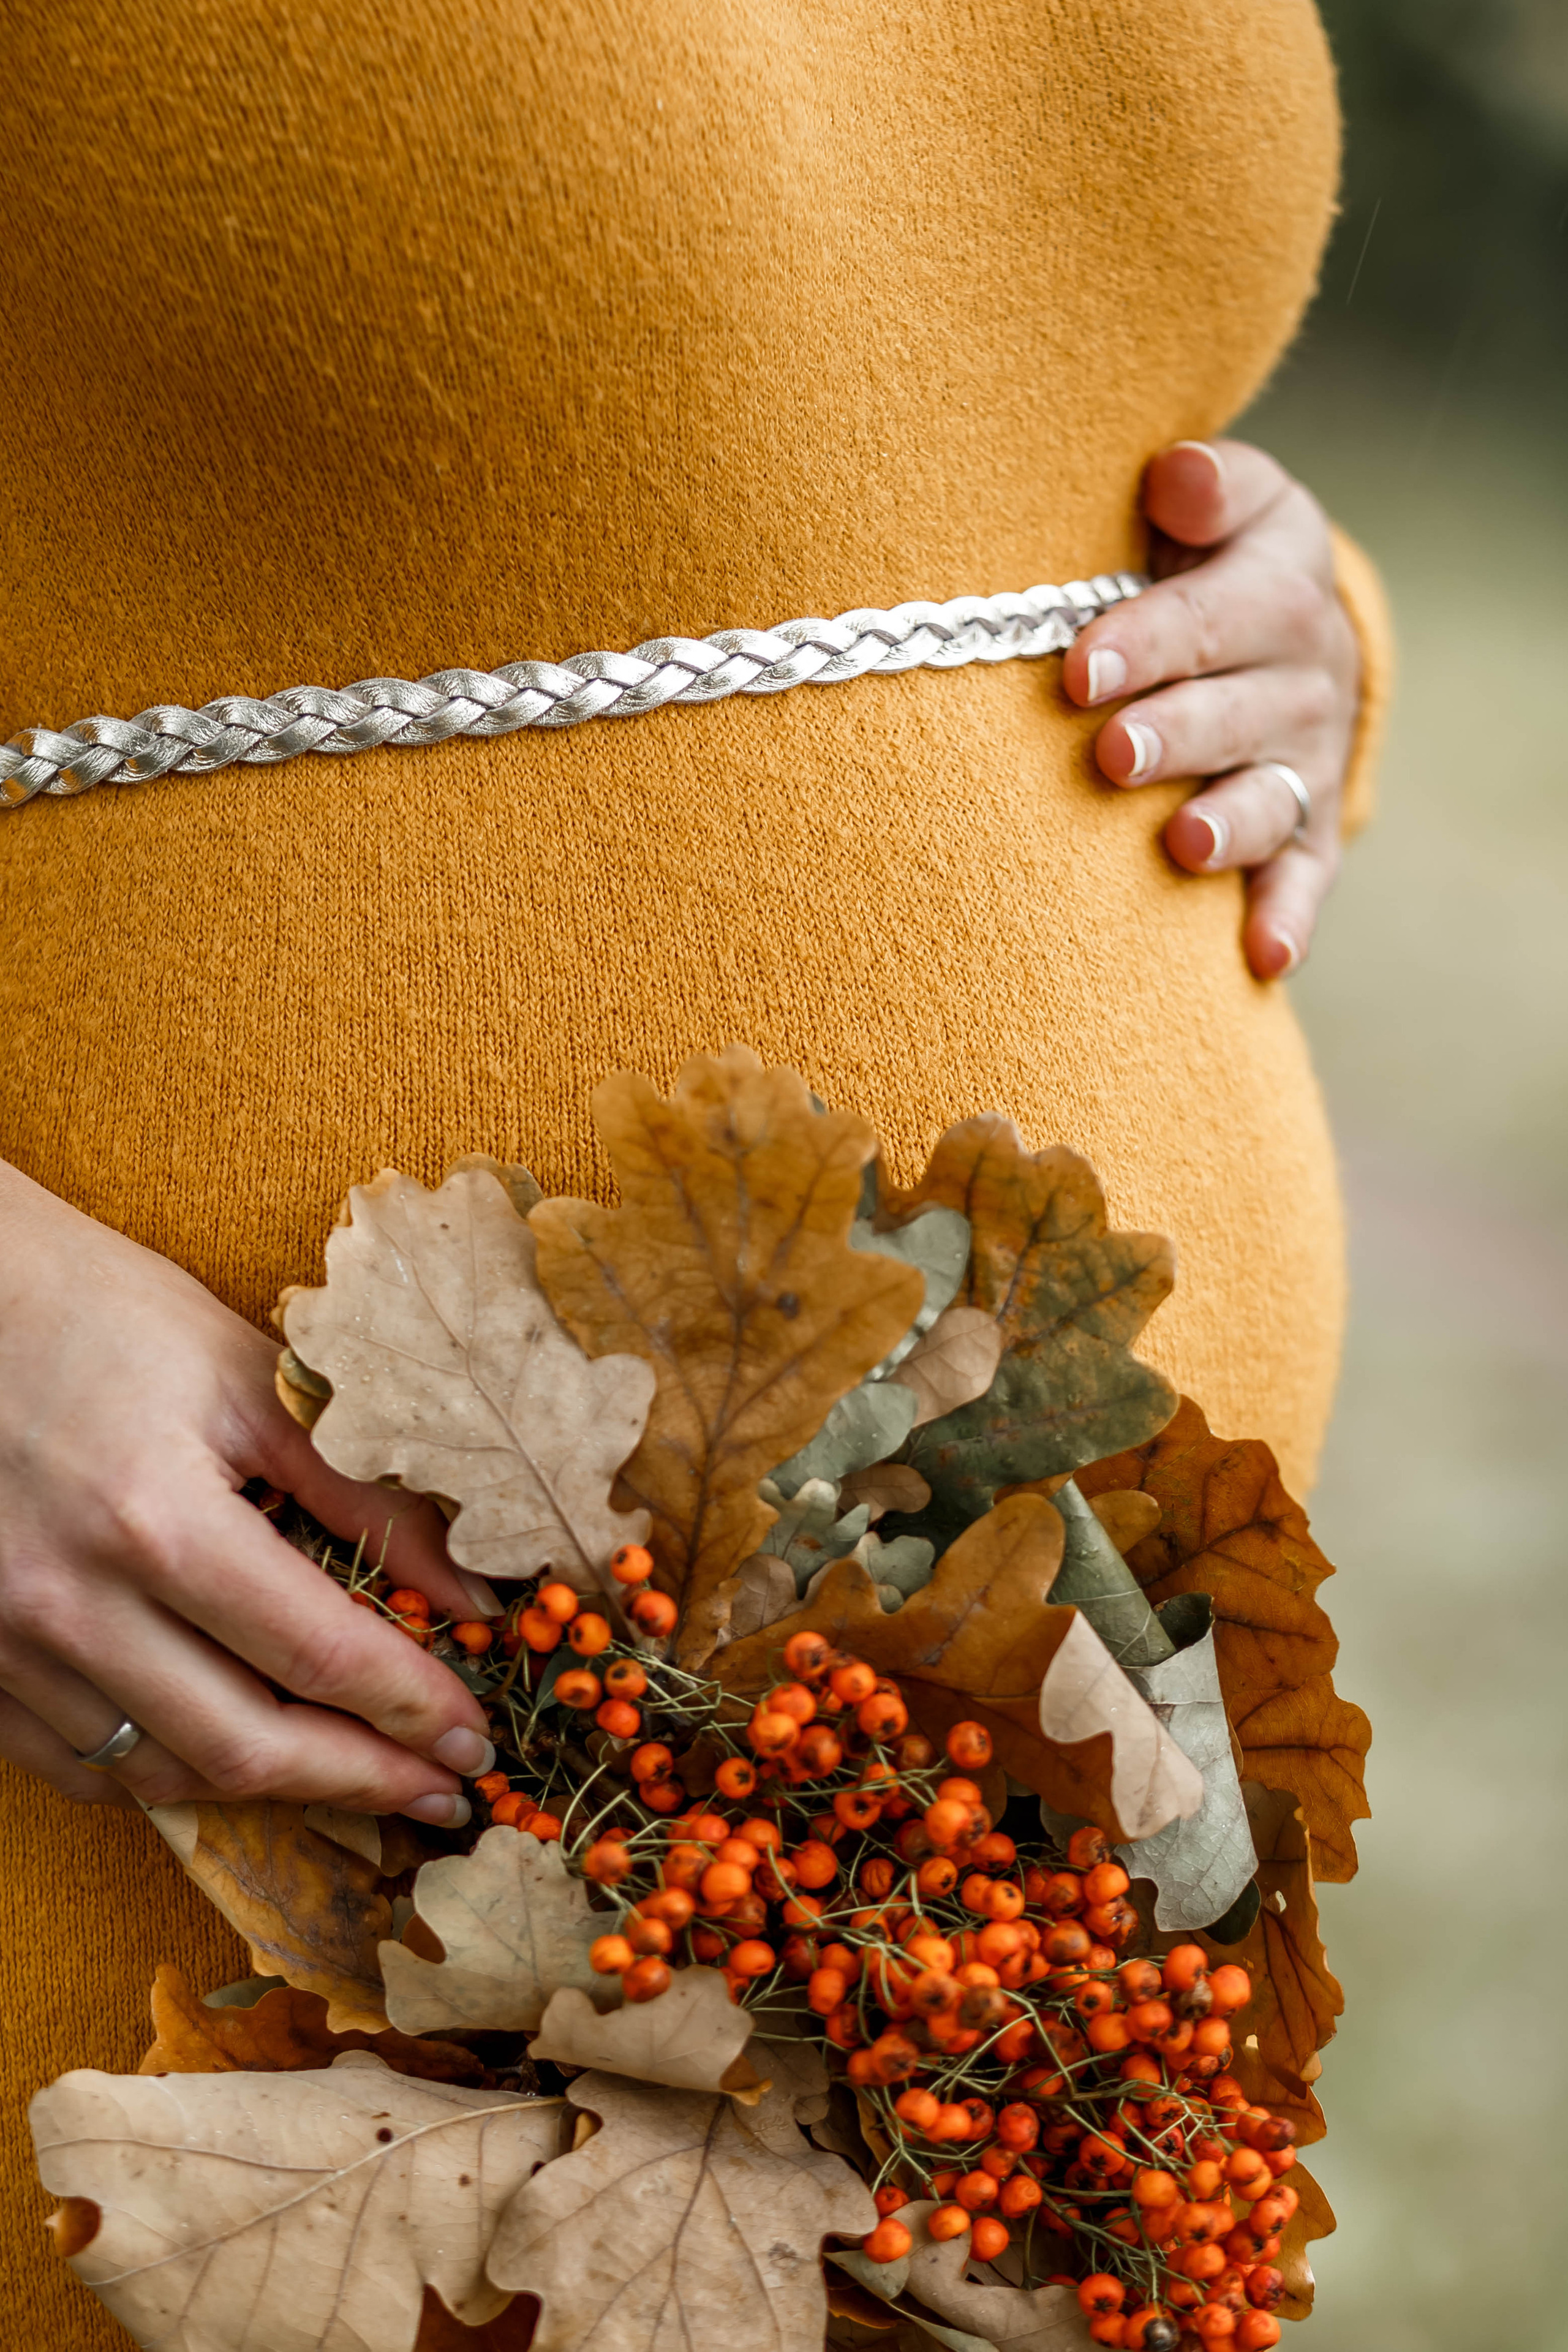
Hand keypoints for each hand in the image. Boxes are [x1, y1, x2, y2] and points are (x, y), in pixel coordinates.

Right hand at [0, 1159, 500, 1818]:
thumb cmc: (102, 1312)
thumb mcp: (247, 1379)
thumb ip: (362, 1494)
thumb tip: (470, 1597)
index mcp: (157, 1521)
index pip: (318, 1655)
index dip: (412, 1709)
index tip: (474, 1739)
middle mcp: (72, 1603)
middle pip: (245, 1746)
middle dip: (363, 1782)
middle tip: (443, 1793)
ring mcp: (9, 1643)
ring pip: (163, 1771)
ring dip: (277, 1791)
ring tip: (361, 1781)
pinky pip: (81, 1764)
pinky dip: (171, 1773)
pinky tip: (238, 1757)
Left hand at [1064, 439, 1360, 979]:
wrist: (1282, 621)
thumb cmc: (1214, 555)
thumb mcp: (1228, 500)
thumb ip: (1205, 486)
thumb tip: (1176, 479)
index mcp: (1277, 585)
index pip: (1210, 615)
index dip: (1148, 642)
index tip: (1081, 670)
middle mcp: (1302, 677)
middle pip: (1236, 713)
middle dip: (1176, 734)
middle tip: (1115, 755)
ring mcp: (1305, 761)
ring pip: (1269, 798)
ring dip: (1227, 824)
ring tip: (1183, 840)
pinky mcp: (1308, 829)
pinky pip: (1303, 879)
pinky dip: (1286, 918)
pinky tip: (1262, 956)